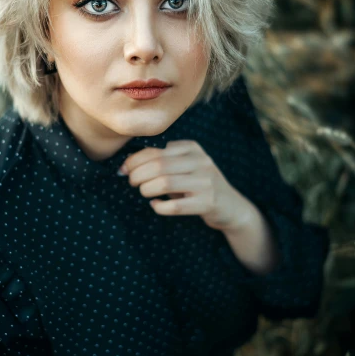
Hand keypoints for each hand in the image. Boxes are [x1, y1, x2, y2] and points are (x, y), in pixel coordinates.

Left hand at [118, 140, 252, 231]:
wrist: (231, 206)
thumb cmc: (198, 185)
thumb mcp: (184, 167)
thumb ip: (161, 161)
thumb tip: (126, 165)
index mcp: (192, 148)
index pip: (155, 150)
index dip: (134, 160)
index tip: (123, 170)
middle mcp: (201, 161)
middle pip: (158, 165)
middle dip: (137, 175)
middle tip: (132, 183)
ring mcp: (206, 182)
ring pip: (164, 183)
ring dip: (146, 189)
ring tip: (144, 193)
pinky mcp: (208, 202)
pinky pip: (175, 205)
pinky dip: (160, 207)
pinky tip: (156, 205)